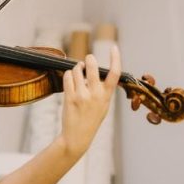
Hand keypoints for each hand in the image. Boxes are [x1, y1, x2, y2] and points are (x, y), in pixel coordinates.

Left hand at [59, 44, 120, 158]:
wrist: (78, 136)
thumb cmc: (91, 119)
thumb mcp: (104, 105)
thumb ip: (102, 89)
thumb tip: (94, 69)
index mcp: (107, 96)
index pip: (115, 73)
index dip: (115, 58)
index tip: (114, 47)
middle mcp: (95, 94)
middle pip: (93, 65)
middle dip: (89, 59)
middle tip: (87, 59)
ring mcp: (82, 95)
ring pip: (77, 69)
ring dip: (77, 68)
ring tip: (78, 73)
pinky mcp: (69, 97)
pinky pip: (68, 77)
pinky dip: (68, 75)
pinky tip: (70, 80)